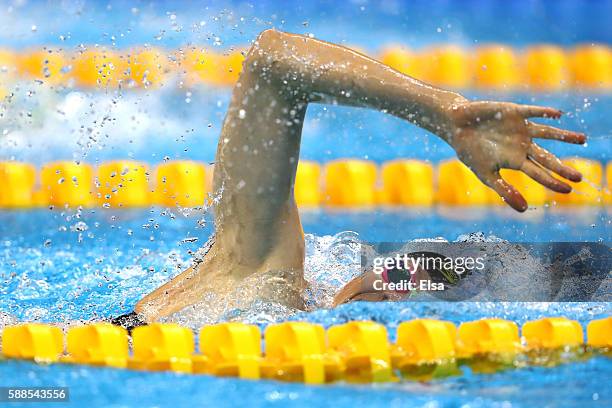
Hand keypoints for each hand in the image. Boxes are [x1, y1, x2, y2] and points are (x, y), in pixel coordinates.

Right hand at [442, 100, 585, 211]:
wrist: (456, 126)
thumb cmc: (469, 151)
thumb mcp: (486, 175)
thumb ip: (504, 190)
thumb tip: (524, 210)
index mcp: (515, 160)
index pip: (538, 173)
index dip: (553, 182)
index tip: (568, 190)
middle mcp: (522, 145)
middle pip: (547, 158)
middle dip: (562, 168)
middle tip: (580, 178)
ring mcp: (520, 129)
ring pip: (547, 133)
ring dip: (564, 137)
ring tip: (582, 140)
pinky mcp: (514, 112)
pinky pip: (533, 112)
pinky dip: (544, 113)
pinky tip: (558, 115)